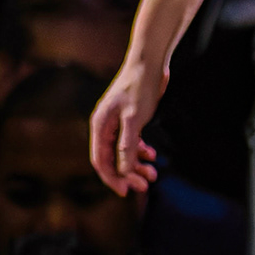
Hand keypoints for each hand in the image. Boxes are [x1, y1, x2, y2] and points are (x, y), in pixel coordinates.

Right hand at [90, 52, 168, 192]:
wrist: (150, 62)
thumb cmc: (140, 87)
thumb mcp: (134, 119)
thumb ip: (127, 146)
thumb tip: (123, 171)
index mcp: (100, 126)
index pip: (101, 161)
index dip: (112, 178)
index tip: (127, 191)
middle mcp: (105, 126)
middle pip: (112, 160)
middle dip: (128, 174)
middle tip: (146, 184)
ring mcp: (117, 123)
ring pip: (124, 153)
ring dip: (137, 166)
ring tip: (153, 173)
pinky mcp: (129, 120)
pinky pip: (132, 144)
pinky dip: (141, 153)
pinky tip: (152, 156)